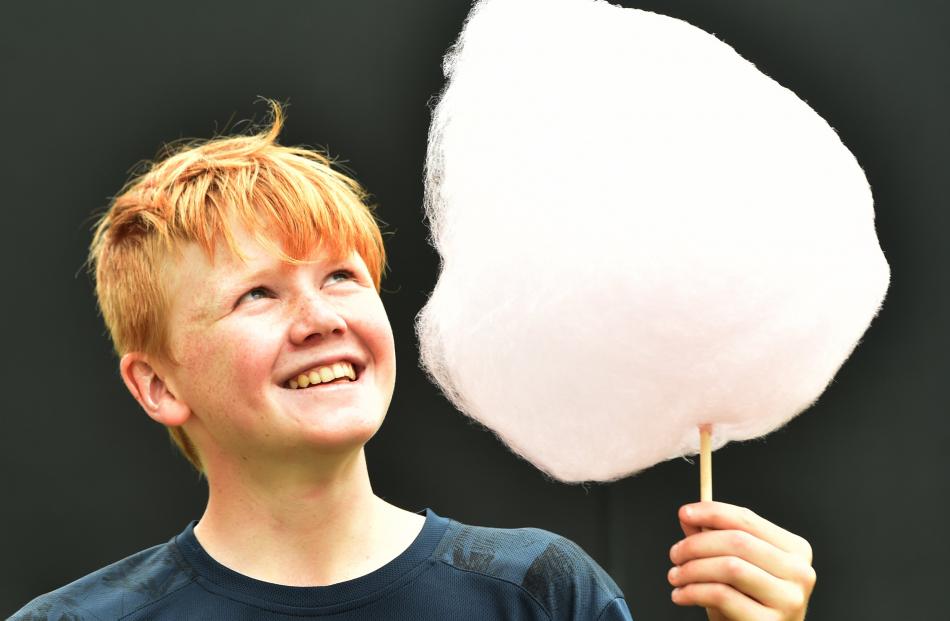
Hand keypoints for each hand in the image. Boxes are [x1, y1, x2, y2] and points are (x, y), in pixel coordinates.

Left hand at [667, 502, 815, 620]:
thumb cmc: (748, 603)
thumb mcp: (734, 567)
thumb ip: (714, 539)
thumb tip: (689, 515)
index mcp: (795, 549)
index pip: (748, 519)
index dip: (712, 512)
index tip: (684, 513)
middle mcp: (800, 572)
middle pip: (738, 542)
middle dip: (697, 544)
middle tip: (675, 554)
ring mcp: (789, 599)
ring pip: (730, 567)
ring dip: (693, 569)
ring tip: (676, 576)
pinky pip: (723, 596)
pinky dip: (694, 591)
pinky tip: (682, 595)